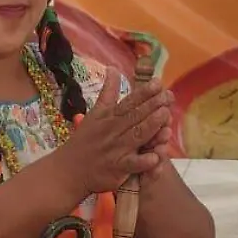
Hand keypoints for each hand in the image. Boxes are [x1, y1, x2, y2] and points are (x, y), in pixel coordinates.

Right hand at [42, 68, 172, 196]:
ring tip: (165, 115)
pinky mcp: (117, 169)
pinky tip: (155, 157)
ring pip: (136, 136)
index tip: (157, 83)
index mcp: (109, 116)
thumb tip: (112, 68)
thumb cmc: (85, 140)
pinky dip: (143, 161)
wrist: (69, 169)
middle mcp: (113, 130)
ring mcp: (116, 150)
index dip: (143, 92)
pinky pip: (132, 164)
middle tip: (168, 96)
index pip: (129, 102)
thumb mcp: (95, 113)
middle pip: (135, 116)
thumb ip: (108, 92)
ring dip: (151, 126)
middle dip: (152, 105)